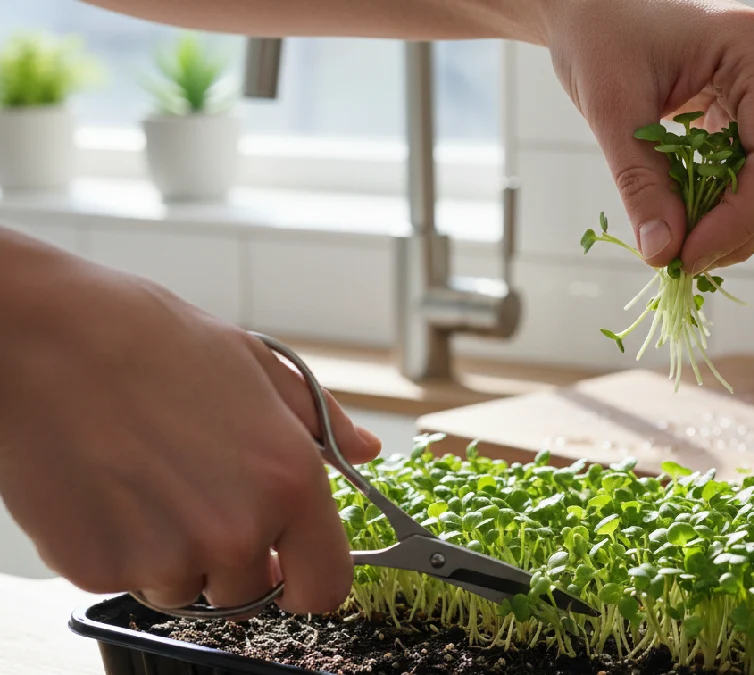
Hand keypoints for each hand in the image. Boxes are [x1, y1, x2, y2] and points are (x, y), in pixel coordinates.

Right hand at [0, 237, 380, 615]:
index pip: (325, 587)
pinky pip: (125, 581)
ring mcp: (163, 557)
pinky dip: (120, 549)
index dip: (310, 580)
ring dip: (174, 554)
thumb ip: (321, 422)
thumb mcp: (259, 366)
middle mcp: (235, 531)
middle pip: (250, 593)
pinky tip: (109, 488)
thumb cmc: (151, 342)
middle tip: (200, 494)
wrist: (45, 336)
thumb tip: (365, 448)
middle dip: (234, 557)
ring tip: (149, 481)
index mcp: (289, 483)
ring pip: (185, 589)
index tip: (293, 567)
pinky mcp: (98, 568)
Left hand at [544, 0, 753, 274]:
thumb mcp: (612, 108)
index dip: (740, 220)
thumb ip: (641, 182)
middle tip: (683, 261)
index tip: (690, 257)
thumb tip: (664, 254)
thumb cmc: (599, 35)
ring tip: (684, 246)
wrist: (593, 7)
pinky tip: (692, 221)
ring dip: (738, 226)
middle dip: (741, 230)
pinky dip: (730, 207)